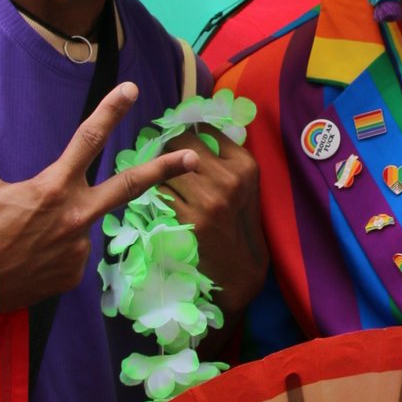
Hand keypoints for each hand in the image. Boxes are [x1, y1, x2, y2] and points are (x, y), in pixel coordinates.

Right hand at [0, 82, 198, 312]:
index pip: (88, 140)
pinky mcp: (73, 274)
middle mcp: (76, 215)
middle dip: (165, 169)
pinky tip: (27, 262)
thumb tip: (38, 197)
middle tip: (193, 158)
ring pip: (78, 227)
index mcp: (53, 187)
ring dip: (57, 230)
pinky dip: (49, 255)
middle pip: (130, 185)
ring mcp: (78, 248)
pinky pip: (67, 255)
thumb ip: (27, 187)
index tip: (131, 90)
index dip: (111, 112)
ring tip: (21, 245)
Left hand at [159, 128, 268, 328]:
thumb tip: (191, 131)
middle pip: (180, 144)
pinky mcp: (186, 220)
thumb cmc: (239, 224)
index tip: (179, 139)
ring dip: (158, 173)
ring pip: (163, 168)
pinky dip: (156, 196)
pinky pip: (158, 194)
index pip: (205, 130)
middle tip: (162, 157)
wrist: (238, 271)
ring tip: (162, 183)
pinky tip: (162, 202)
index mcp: (244, 165)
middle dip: (168, 149)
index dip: (187, 132)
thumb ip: (224, 158)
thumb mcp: (245, 185)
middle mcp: (227, 178)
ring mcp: (206, 200)